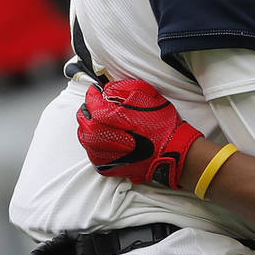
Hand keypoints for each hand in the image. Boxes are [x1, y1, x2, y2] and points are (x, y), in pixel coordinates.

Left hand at [76, 79, 202, 189]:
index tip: (98, 91)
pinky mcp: (106, 166)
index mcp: (105, 117)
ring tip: (104, 122)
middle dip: (90, 110)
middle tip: (100, 105)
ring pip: (85, 136)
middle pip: (83, 119)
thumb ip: (121, 88)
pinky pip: (93, 151)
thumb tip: (107, 89)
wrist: (171, 152)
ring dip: (92, 126)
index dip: (94, 93)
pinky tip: (108, 138)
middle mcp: (98, 137)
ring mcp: (100, 154)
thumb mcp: (145, 95)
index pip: (90, 101)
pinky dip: (96, 143)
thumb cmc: (160, 125)